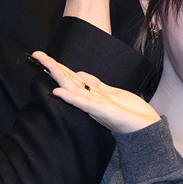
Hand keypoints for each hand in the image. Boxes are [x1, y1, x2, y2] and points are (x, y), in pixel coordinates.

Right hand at [31, 51, 160, 133]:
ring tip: (44, 64)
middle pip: (67, 79)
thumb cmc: (131, 112)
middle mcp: (90, 98)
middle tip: (36, 54)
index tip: (42, 55)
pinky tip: (58, 92)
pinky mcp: (102, 112)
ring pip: (72, 88)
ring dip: (58, 76)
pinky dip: (70, 97)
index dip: (57, 65)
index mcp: (92, 93)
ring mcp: (95, 105)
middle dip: (52, 66)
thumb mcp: (112, 92)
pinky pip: (83, 103)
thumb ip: (95, 84)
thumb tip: (79, 73)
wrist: (146, 129)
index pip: (71, 76)